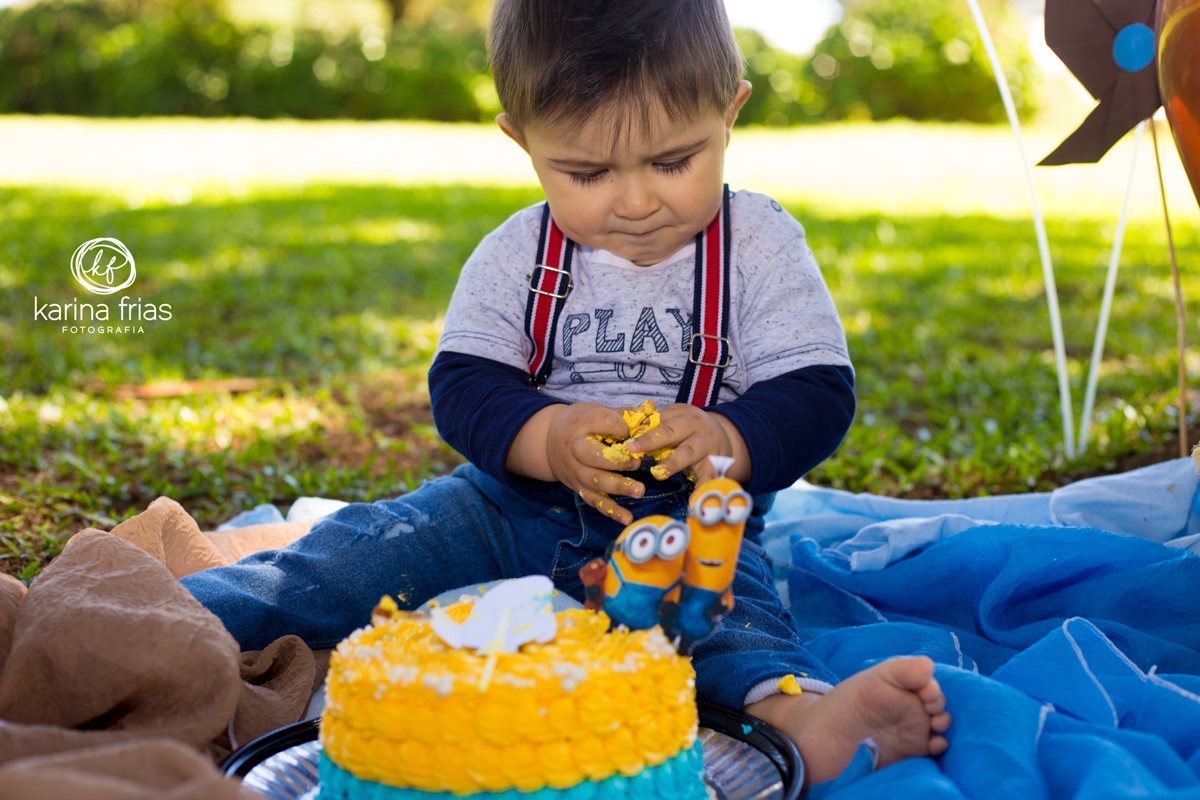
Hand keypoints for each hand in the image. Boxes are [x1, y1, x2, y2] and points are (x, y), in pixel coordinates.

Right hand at [546, 403, 645, 524]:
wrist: (549, 439)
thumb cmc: (581, 423)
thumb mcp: (598, 411)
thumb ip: (626, 413)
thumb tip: (652, 406)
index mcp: (582, 423)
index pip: (602, 421)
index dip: (620, 427)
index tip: (631, 430)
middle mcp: (575, 448)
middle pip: (595, 456)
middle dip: (617, 461)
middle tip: (636, 463)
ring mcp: (575, 470)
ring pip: (595, 481)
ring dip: (618, 486)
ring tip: (640, 490)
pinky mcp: (577, 487)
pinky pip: (593, 500)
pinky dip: (610, 511)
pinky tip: (627, 518)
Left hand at [625, 403, 747, 484]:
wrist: (726, 434)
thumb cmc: (690, 430)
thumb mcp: (675, 420)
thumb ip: (652, 426)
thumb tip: (623, 435)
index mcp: (679, 415)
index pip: (656, 420)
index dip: (639, 430)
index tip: (622, 439)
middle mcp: (694, 427)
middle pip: (671, 432)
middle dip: (650, 440)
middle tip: (632, 450)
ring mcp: (706, 445)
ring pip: (689, 452)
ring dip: (673, 463)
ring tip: (658, 474)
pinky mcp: (716, 463)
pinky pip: (710, 476)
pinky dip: (703, 487)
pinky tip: (694, 500)